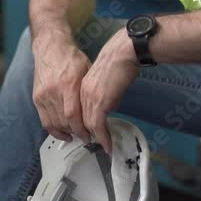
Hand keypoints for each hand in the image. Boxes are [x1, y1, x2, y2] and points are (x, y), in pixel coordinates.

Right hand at [31, 31, 92, 142]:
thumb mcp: (86, 72)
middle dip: (76, 132)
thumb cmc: (71, 58)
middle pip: (64, 121)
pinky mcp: (36, 98)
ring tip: (76, 135)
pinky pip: (44, 120)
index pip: (73, 115)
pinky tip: (63, 134)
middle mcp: (53, 91)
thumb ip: (88, 92)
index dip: (81, 129)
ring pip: (54, 123)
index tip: (90, 135)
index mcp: (68, 84)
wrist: (51, 47)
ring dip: (66, 132)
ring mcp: (43, 95)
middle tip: (86, 136)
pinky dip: (54, 130)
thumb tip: (98, 111)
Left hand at [80, 31, 139, 152]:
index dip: (83, 125)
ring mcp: (89, 99)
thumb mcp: (106, 81)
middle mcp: (82, 94)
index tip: (89, 134)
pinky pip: (97, 126)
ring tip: (104, 147)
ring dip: (97, 138)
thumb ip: (103, 94)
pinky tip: (108, 145)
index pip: (78, 111)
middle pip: (80, 120)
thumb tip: (107, 107)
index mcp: (81, 88)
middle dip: (88, 134)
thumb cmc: (119, 62)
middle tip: (97, 144)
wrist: (123, 53)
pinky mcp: (99, 103)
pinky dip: (103, 137)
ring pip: (88, 125)